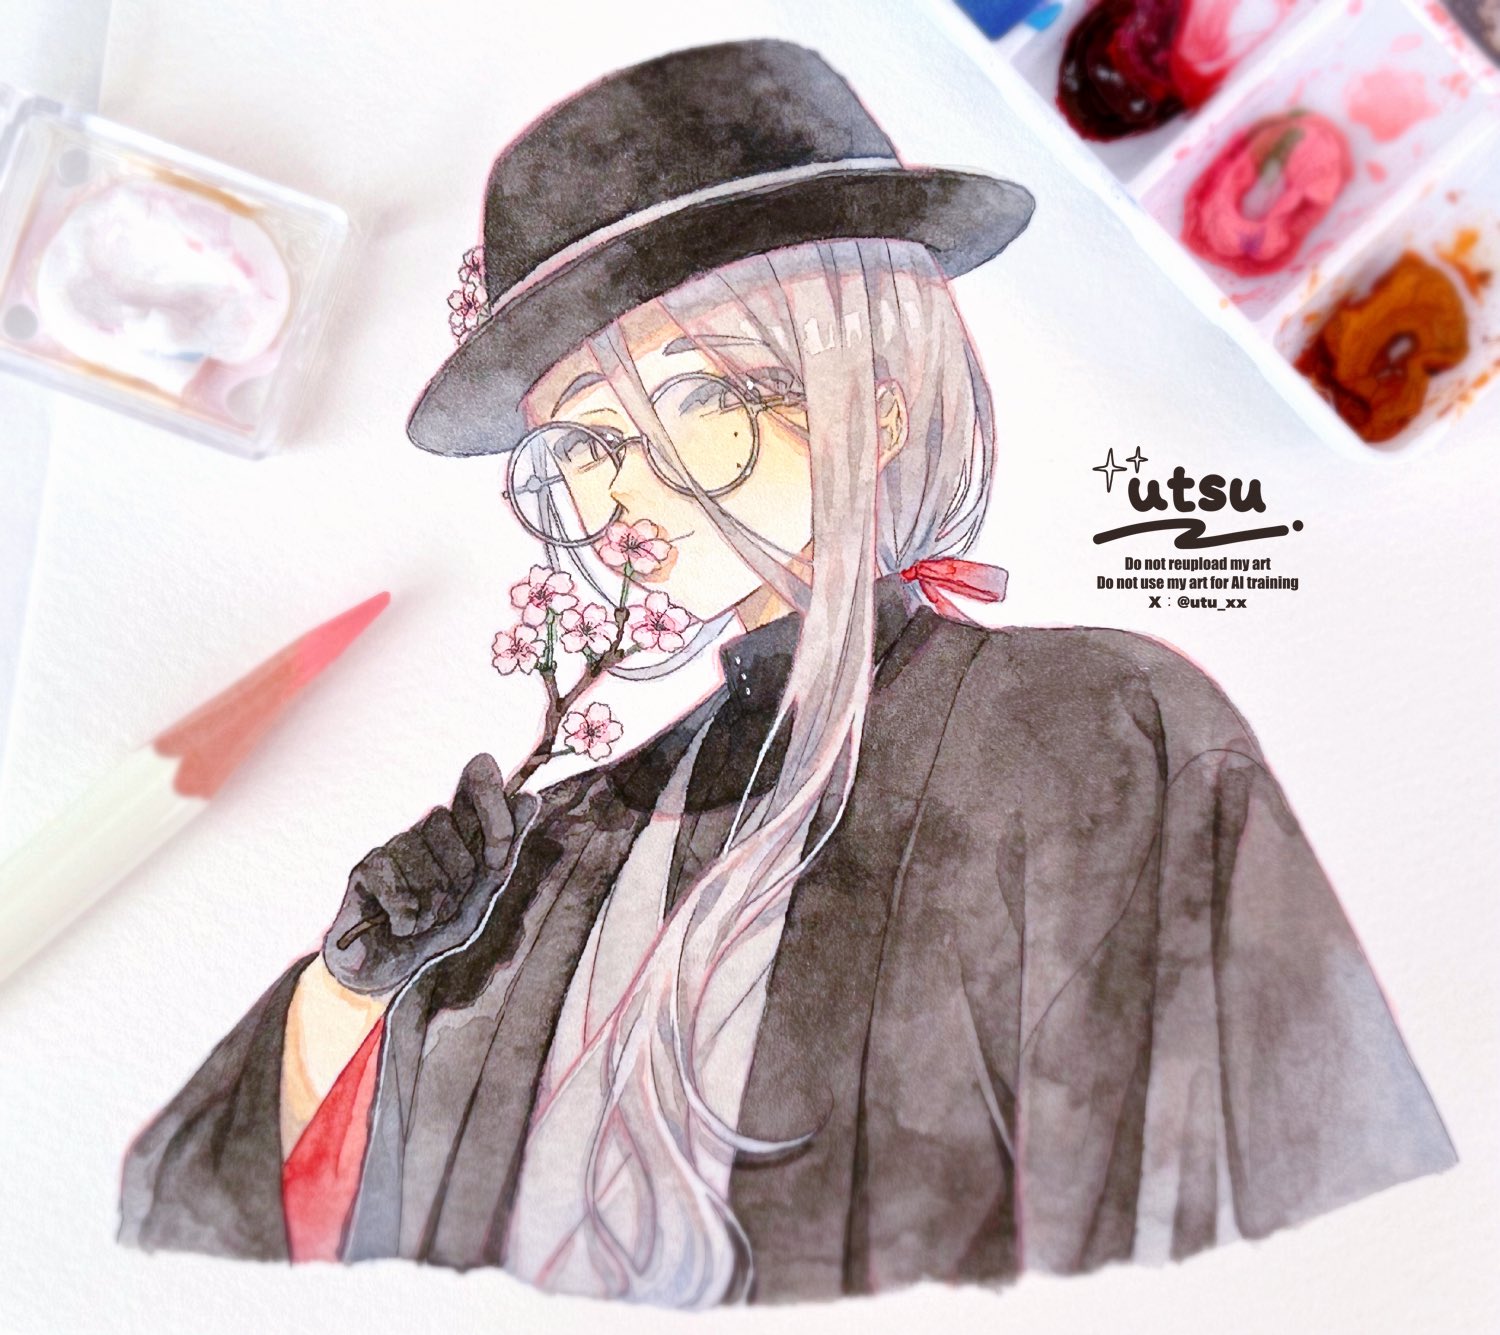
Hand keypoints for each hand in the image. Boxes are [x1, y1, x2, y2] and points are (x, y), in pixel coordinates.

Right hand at [323, 754, 516, 993]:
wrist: (392, 967)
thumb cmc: (440, 926)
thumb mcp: (483, 892)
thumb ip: (505, 848)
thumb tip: (528, 796)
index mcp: (460, 825)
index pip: (476, 777)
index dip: (491, 804)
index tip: (497, 856)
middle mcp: (425, 826)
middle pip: (449, 826)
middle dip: (457, 879)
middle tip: (446, 904)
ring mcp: (393, 844)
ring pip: (423, 861)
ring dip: (431, 906)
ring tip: (424, 919)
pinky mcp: (366, 867)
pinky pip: (395, 884)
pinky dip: (405, 916)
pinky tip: (401, 927)